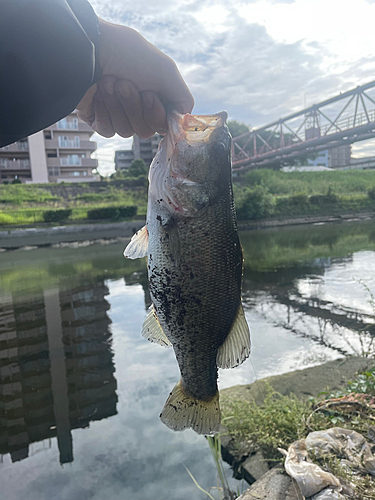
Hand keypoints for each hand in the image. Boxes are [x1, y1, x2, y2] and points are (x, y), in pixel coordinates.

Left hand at [76, 19, 193, 137]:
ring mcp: (117, 113)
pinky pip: (108, 131)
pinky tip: (97, 93)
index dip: (157, 115)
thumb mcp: (166, 71)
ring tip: (108, 81)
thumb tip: (185, 122)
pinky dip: (104, 112)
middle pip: (145, 131)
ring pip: (127, 131)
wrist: (87, 51)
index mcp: (154, 94)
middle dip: (134, 107)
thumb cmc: (127, 55)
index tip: (149, 95)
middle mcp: (137, 105)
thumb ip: (183, 100)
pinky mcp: (98, 119)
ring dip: (118, 105)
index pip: (164, 124)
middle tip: (125, 83)